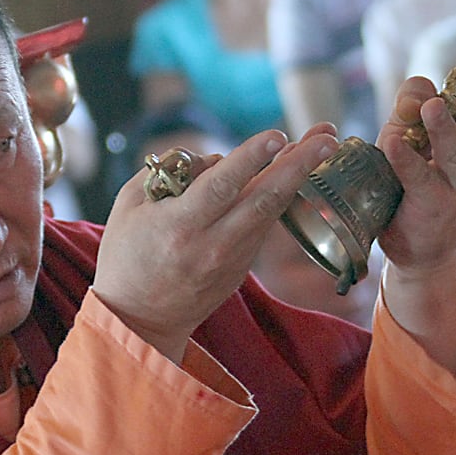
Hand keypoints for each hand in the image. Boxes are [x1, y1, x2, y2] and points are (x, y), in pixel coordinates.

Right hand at [92, 123, 338, 361]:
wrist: (137, 319)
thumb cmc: (126, 254)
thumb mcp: (128, 206)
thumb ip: (167, 174)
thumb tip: (216, 159)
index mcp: (179, 228)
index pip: (221, 187)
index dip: (251, 159)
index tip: (277, 135)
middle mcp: (212, 246)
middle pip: (263, 200)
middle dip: (299, 164)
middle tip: (329, 136)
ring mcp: (231, 261)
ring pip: (270, 211)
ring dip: (297, 175)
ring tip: (320, 143)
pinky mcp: (241, 269)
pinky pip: (261, 225)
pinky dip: (276, 196)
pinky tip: (288, 171)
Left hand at [376, 43, 455, 274]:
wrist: (423, 248)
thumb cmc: (422, 182)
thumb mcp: (418, 138)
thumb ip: (413, 107)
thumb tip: (417, 87)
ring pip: (455, 153)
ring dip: (444, 129)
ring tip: (432, 106)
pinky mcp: (432, 205)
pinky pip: (417, 178)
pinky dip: (405, 160)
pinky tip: (394, 143)